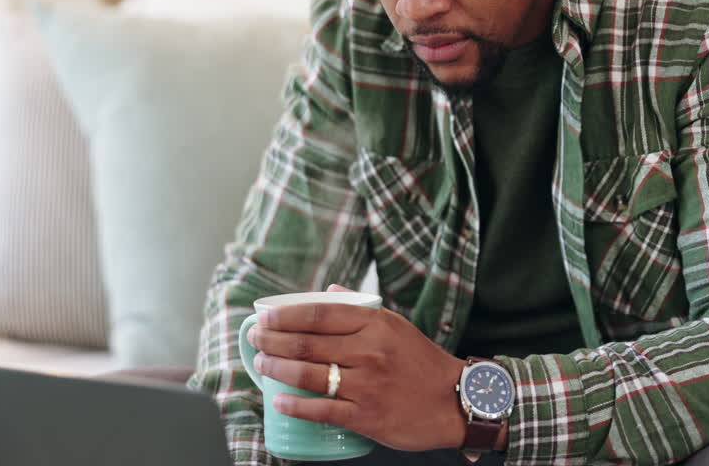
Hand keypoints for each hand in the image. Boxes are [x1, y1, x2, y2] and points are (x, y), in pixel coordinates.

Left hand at [246, 284, 467, 451]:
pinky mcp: (366, 416)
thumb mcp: (396, 325)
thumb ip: (360, 308)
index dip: (286, 316)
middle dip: (273, 340)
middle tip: (254, 340)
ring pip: (310, 374)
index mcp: (375, 324)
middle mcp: (369, 351)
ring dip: (278, 368)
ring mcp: (366, 385)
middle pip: (308, 343)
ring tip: (262, 364)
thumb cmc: (421, 362)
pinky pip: (323, 410)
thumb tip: (328, 292)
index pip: (320, 314)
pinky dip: (296, 405)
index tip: (264, 317)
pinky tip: (279, 400)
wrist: (454, 401)